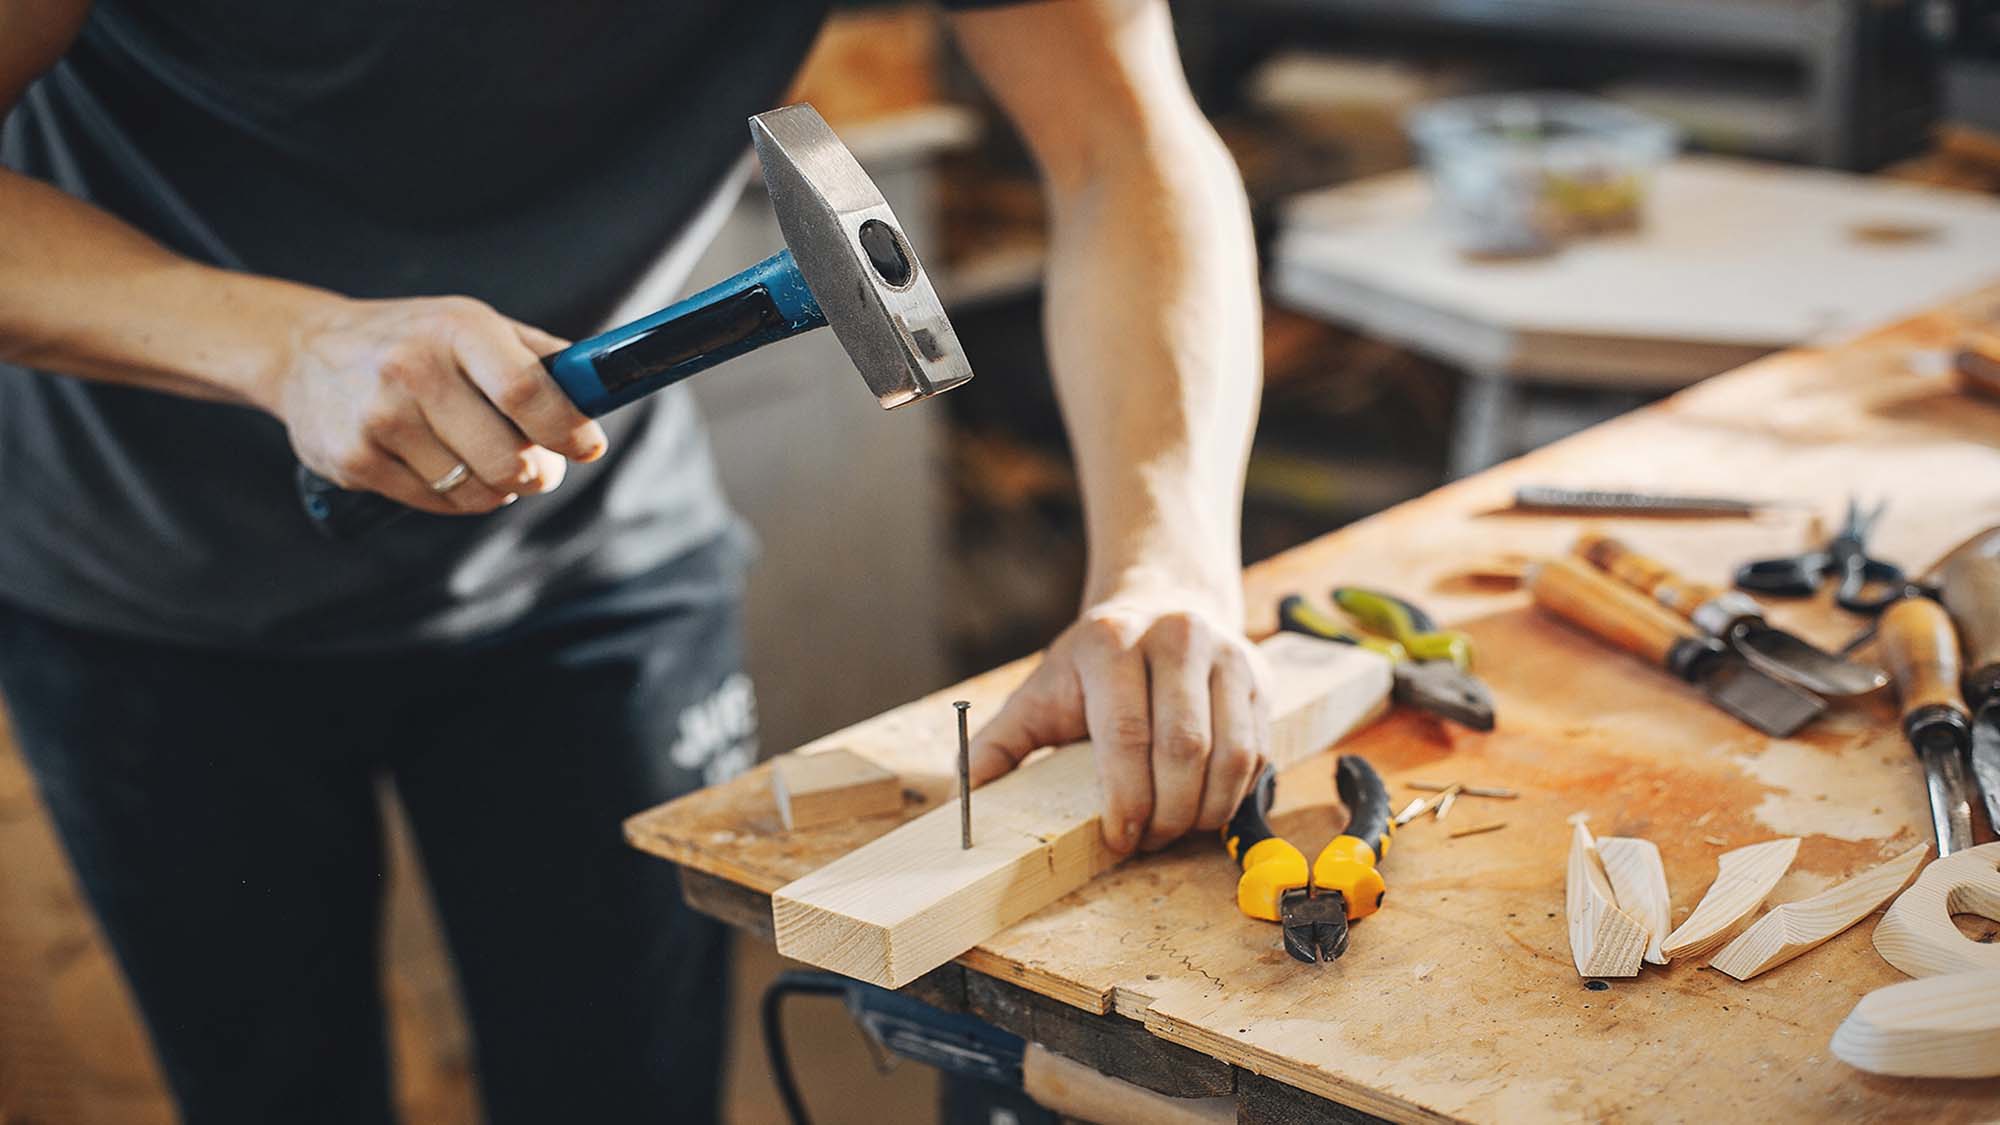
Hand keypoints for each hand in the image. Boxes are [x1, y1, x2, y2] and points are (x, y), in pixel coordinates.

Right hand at [258, 295, 607, 513]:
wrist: (304, 352)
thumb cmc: (413, 340)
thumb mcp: (472, 324)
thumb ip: (539, 357)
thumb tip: (602, 388)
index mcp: (456, 329)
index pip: (528, 391)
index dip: (568, 429)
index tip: (587, 447)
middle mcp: (413, 369)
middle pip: (508, 458)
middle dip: (538, 472)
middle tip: (539, 466)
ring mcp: (380, 418)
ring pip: (477, 489)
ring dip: (497, 486)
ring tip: (482, 459)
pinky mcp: (356, 460)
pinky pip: (438, 503)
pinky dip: (456, 496)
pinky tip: (442, 465)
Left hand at [968, 591, 1267, 854]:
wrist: (1161, 605)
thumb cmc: (1094, 665)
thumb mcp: (1041, 692)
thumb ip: (1002, 743)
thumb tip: (966, 795)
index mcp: (1112, 642)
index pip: (1126, 734)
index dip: (1125, 799)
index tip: (1118, 839)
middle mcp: (1176, 638)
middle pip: (1185, 749)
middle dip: (1167, 813)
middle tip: (1147, 841)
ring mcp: (1227, 654)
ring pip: (1232, 754)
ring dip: (1206, 810)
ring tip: (1177, 830)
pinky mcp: (1260, 676)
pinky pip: (1259, 751)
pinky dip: (1235, 794)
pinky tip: (1206, 806)